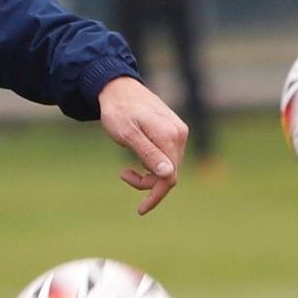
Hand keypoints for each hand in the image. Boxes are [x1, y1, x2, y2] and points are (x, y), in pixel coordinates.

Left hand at [97, 76, 187, 214]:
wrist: (118, 87)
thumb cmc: (118, 111)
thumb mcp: (127, 135)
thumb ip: (148, 154)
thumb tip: (168, 175)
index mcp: (169, 136)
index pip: (169, 177)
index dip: (155, 196)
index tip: (141, 210)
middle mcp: (179, 134)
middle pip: (170, 173)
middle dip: (148, 182)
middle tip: (124, 174)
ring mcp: (178, 131)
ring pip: (169, 165)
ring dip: (150, 173)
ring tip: (127, 168)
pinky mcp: (174, 130)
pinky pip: (168, 155)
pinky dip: (153, 163)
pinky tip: (138, 156)